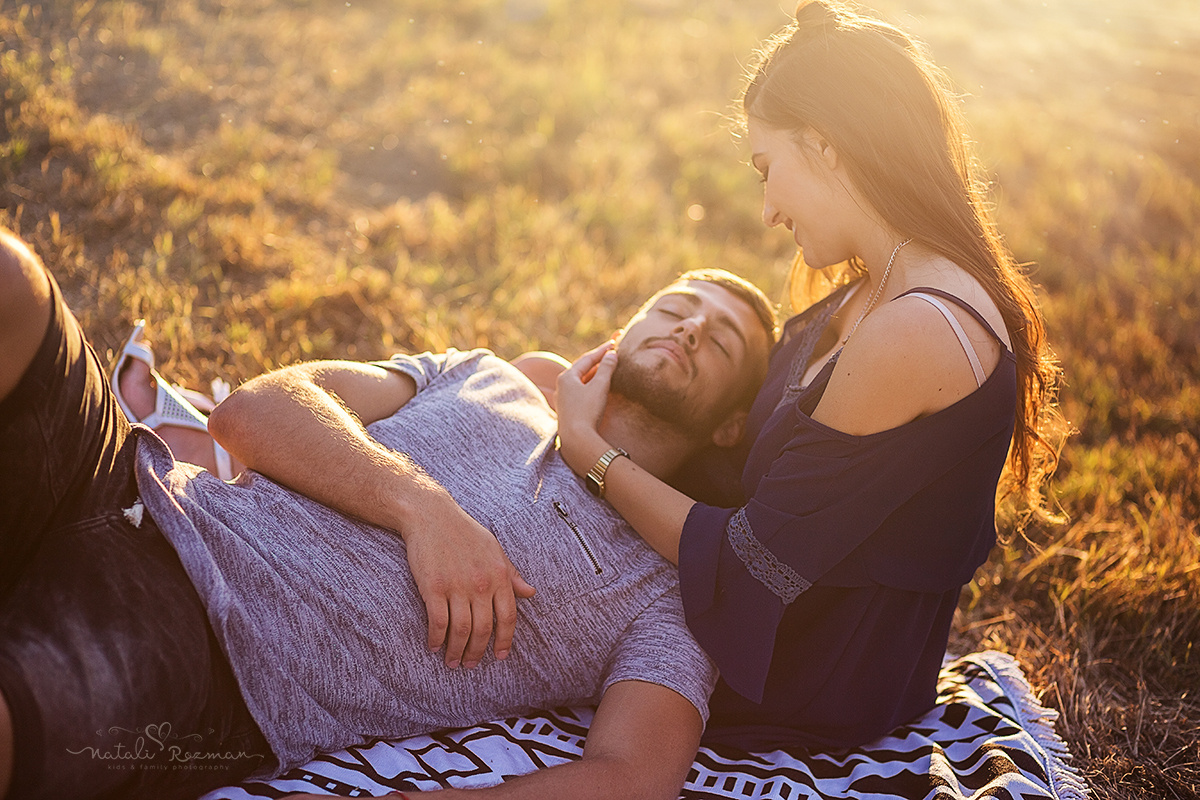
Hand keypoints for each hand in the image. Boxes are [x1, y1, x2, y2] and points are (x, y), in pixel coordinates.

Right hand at [403, 491, 535, 667]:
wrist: (432, 515)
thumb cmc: (465, 532)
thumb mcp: (495, 550)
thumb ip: (512, 574)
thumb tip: (531, 593)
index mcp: (500, 575)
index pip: (508, 617)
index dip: (504, 641)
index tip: (500, 656)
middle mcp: (481, 583)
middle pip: (483, 629)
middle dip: (477, 652)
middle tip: (470, 665)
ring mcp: (457, 586)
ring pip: (461, 631)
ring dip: (457, 651)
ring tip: (453, 662)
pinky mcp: (433, 587)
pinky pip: (438, 622)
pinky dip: (437, 639)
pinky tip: (434, 646)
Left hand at [555, 341, 617, 473]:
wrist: (576, 439)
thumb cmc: (587, 411)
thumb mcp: (599, 387)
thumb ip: (606, 369)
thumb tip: (611, 354)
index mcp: (567, 376)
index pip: (587, 359)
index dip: (602, 351)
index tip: (614, 344)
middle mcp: (562, 386)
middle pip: (582, 368)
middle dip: (597, 360)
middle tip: (611, 352)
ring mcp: (564, 398)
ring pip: (581, 380)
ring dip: (594, 373)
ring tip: (606, 367)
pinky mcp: (568, 410)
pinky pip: (580, 391)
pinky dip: (591, 384)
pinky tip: (597, 387)